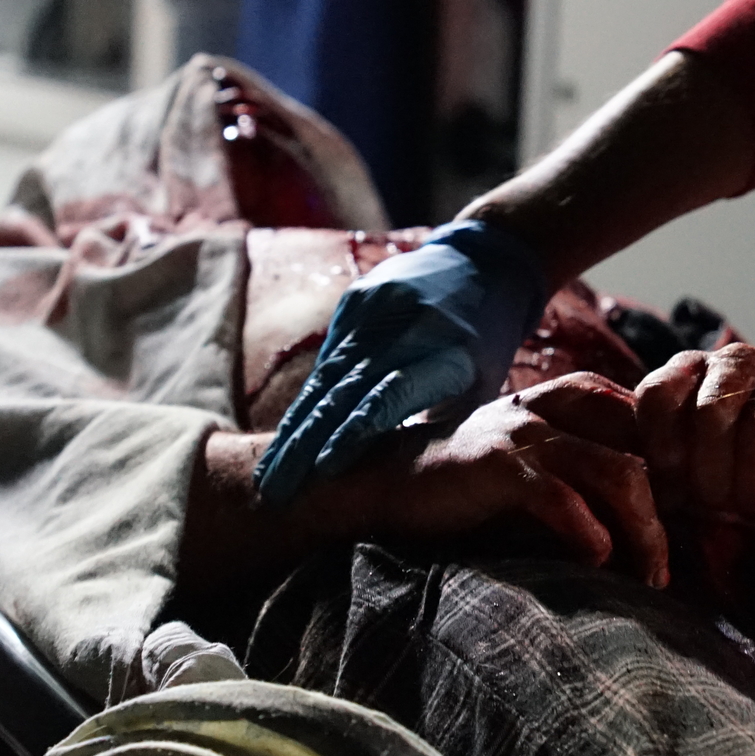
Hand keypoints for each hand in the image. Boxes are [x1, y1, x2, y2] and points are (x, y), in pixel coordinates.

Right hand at [256, 220, 547, 505]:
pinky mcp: (356, 300)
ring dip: (294, 430)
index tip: (321, 473)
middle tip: (274, 492)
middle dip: (303, 446)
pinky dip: (308, 399)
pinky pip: (327, 358)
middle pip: (343, 393)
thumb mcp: (479, 389)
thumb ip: (441, 429)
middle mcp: (408, 329)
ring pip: (325, 379)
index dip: (351, 435)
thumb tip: (392, 481)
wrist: (483, 263)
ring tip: (269, 473)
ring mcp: (377, 308)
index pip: (388, 398)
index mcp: (449, 355)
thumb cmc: (485, 346)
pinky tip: (286, 436)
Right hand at [311, 372, 669, 585]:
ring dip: (642, 530)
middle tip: (668, 569)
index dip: (677, 473)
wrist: (389, 486)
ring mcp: (525, 432)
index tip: (691, 525)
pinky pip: (559, 495)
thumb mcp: (538, 472)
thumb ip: (588, 478)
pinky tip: (597, 560)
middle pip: (643, 453)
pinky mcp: (497, 464)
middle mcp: (552, 408)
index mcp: (568, 401)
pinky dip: (587, 530)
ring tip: (648, 576)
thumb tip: (652, 521)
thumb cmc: (471, 488)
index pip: (649, 425)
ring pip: (616, 471)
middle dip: (667, 516)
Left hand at [634, 344, 754, 536]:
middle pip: (710, 410)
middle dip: (709, 472)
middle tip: (719, 506)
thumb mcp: (692, 474)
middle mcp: (738, 363)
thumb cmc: (740, 476)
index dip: (660, 445)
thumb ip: (660, 467)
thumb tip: (627, 479)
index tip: (672, 487)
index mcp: (691, 373)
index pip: (659, 394)